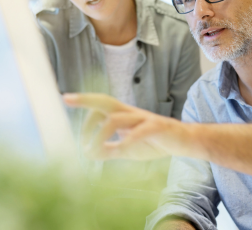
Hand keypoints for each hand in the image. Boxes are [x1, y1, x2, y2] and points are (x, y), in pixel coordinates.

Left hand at [63, 93, 191, 159]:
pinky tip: (121, 148)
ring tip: (92, 150)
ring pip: (117, 118)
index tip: (67, 102)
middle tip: (67, 98)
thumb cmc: (154, 143)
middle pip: (106, 102)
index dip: (84, 107)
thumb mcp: (127, 149)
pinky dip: (128, 140)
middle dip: (86, 99)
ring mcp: (144, 119)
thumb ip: (109, 149)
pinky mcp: (157, 127)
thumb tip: (88, 153)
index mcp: (123, 116)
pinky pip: (140, 131)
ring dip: (100, 134)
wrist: (184, 142)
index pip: (100, 108)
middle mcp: (131, 113)